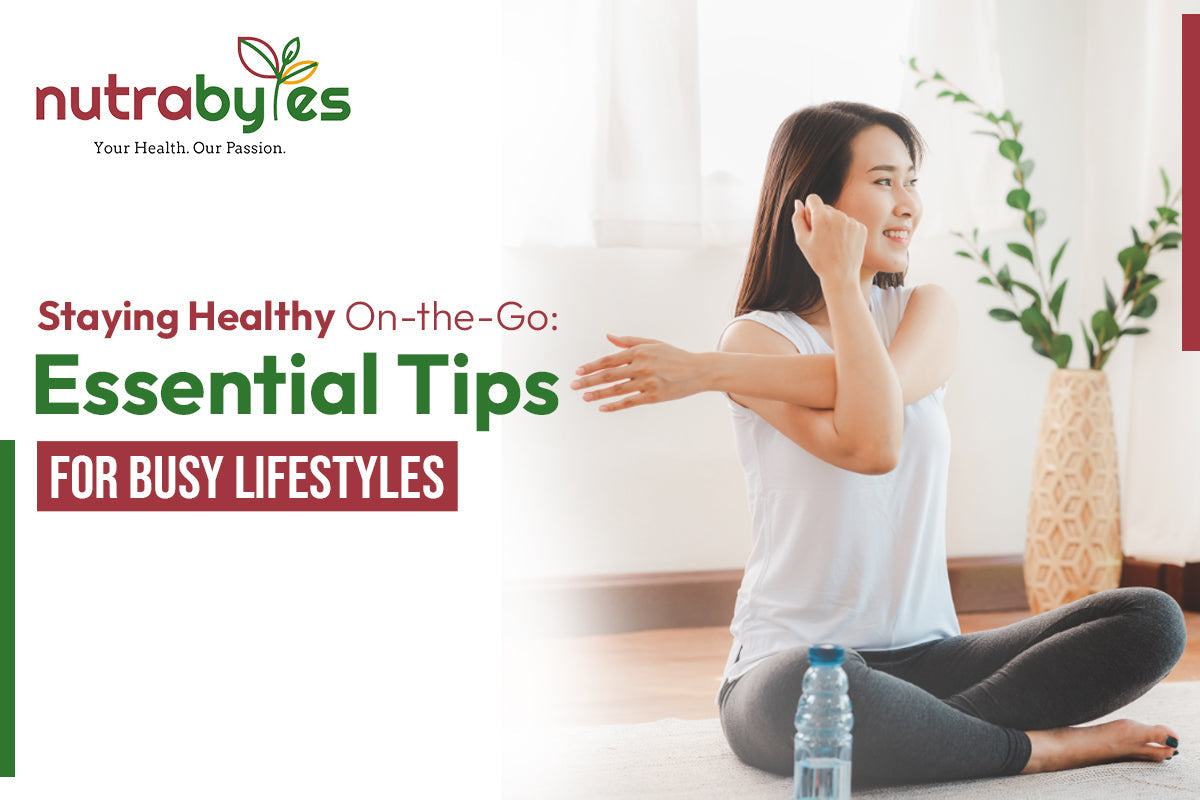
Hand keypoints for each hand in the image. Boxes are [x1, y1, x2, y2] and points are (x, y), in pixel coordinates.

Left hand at [571, 334, 708, 410]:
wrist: (698, 370)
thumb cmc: (674, 355)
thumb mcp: (652, 343)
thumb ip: (629, 341)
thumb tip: (609, 337)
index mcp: (639, 352)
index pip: (609, 360)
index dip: (592, 366)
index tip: (578, 371)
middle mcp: (641, 366)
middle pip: (609, 375)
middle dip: (589, 380)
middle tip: (573, 385)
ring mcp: (647, 382)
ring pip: (616, 390)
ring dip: (598, 394)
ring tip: (584, 397)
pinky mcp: (653, 396)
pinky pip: (629, 402)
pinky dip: (615, 405)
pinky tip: (602, 408)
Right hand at [792, 194, 865, 287]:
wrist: (840, 276)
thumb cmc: (818, 259)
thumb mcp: (801, 240)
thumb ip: (797, 218)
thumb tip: (798, 203)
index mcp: (822, 217)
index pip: (813, 198)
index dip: (809, 211)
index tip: (810, 223)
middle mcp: (839, 215)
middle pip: (826, 208)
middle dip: (821, 219)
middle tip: (821, 239)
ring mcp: (852, 221)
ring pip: (838, 216)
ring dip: (834, 225)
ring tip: (833, 244)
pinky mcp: (862, 228)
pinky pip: (849, 223)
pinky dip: (845, 231)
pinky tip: (843, 245)